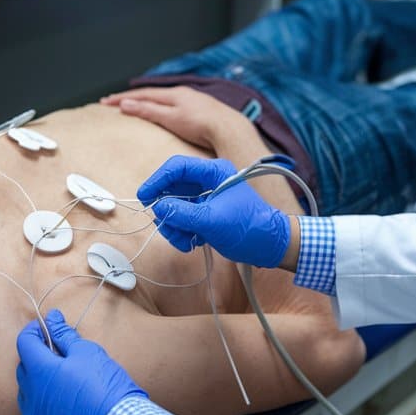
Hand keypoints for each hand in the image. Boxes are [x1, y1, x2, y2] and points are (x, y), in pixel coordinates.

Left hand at [15, 309, 146, 414]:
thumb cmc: (106, 389)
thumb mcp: (88, 354)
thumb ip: (65, 335)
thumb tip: (53, 318)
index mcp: (40, 370)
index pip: (25, 342)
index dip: (35, 331)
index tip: (47, 328)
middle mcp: (30, 395)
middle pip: (24, 367)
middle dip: (38, 356)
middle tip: (61, 355)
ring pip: (27, 393)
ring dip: (40, 383)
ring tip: (65, 383)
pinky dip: (44, 407)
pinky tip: (65, 406)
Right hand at [100, 86, 248, 150]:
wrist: (229, 129)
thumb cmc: (202, 124)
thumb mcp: (170, 117)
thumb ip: (148, 110)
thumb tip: (125, 104)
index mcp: (173, 94)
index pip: (141, 94)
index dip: (122, 99)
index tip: (106, 102)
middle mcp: (182, 94)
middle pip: (151, 95)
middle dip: (131, 99)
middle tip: (113, 103)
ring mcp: (192, 101)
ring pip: (163, 100)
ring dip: (145, 102)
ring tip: (133, 106)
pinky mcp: (199, 111)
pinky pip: (173, 106)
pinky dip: (160, 108)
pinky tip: (161, 113)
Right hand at [138, 155, 290, 267]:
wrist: (271, 247)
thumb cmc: (248, 228)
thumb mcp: (211, 220)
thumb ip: (182, 213)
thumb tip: (158, 208)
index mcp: (214, 172)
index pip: (177, 167)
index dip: (157, 180)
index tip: (144, 197)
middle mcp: (208, 182)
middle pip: (173, 188)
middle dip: (167, 210)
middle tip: (165, 225)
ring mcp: (207, 199)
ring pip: (176, 206)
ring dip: (174, 225)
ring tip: (183, 240)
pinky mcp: (206, 215)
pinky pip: (184, 219)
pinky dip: (182, 232)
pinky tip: (191, 243)